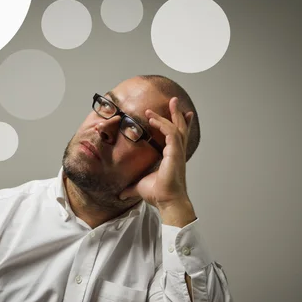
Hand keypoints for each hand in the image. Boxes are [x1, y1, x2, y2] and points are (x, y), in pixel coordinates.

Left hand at [119, 97, 196, 225]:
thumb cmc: (158, 194)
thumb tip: (121, 194)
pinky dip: (163, 124)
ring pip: (177, 127)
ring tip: (170, 102)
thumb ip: (131, 188)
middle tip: (173, 101)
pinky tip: (153, 119)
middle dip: (177, 114)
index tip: (167, 116)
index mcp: (172, 157)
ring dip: (171, 114)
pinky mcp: (175, 153)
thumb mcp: (140, 187)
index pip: (175, 137)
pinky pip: (171, 133)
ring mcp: (177, 152)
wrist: (167, 201)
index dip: (173, 125)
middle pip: (180, 128)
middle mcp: (177, 153)